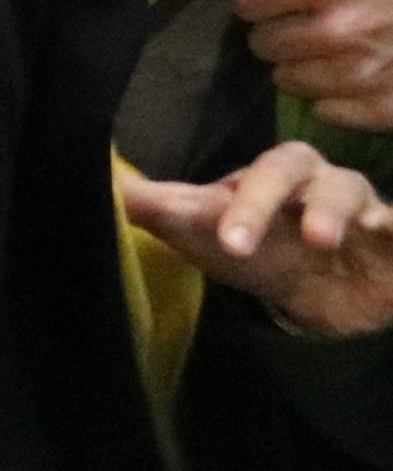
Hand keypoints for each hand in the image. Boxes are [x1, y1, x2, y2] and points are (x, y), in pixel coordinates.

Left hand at [126, 143, 392, 339]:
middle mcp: (322, 181)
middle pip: (303, 174)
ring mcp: (367, 211)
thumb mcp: (210, 233)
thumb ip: (162, 210)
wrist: (324, 297)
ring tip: (322, 240)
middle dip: (274, 203)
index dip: (239, 202)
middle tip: (245, 239)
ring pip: (355, 194)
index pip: (258, 173)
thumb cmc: (261, 250)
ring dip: (335, 212)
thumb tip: (106, 185)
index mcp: (277, 173)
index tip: (217, 232)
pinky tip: (391, 234)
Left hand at [227, 0, 392, 129]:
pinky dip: (334, 96)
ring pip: (287, 81)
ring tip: (334, 47)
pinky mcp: (384, 109)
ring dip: (300, 65)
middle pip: (262, 43)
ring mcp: (361, 73)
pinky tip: (358, 74)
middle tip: (309, 22)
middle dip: (277, 30)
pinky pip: (326, 110)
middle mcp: (338, 29)